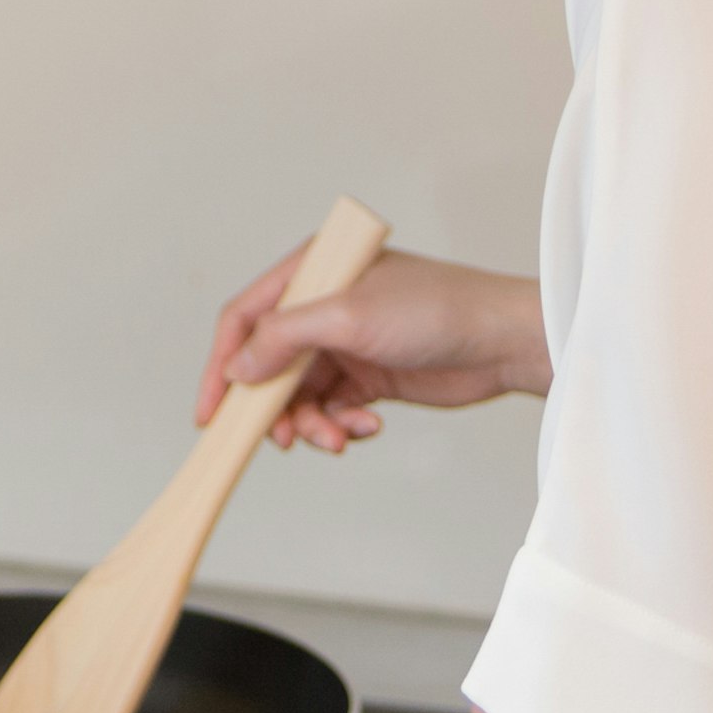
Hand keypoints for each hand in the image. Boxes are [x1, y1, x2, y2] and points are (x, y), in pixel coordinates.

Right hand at [195, 242, 549, 450]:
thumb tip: (237, 367)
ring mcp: (345, 343)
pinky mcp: (368, 376)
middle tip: (284, 439)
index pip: (245, 318)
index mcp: (312, 273)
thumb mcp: (350, 317)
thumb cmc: (437, 309)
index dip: (222, 364)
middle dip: (273, 407)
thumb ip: (285, 338)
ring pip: (300, 395)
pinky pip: (333, 409)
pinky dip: (341, 425)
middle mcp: (323, 307)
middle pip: (268, 365)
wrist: (502, 341)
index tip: (210, 412)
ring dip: (312, 423)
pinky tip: (367, 427)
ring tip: (339, 438)